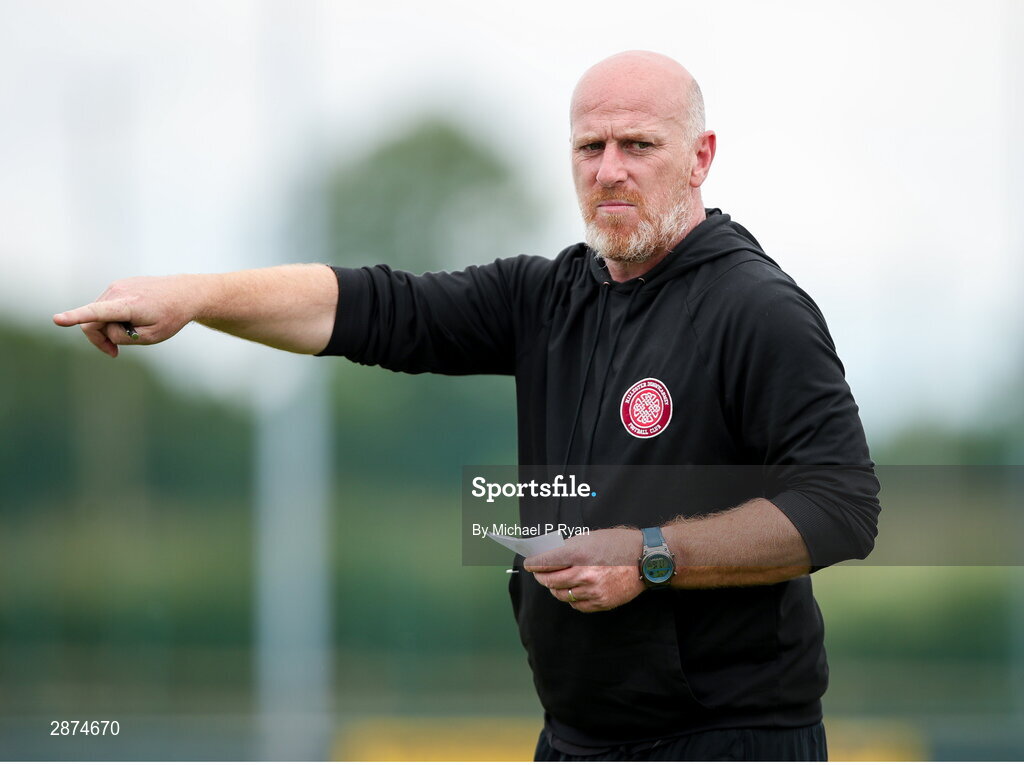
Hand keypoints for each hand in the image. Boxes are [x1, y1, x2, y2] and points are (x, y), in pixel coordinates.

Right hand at [53, 275, 200, 356]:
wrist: (185, 293)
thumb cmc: (171, 317)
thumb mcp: (151, 337)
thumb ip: (123, 337)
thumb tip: (104, 330)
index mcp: (128, 305)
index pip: (97, 312)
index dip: (75, 317)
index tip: (57, 319)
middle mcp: (118, 292)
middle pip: (93, 322)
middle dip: (99, 339)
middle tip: (114, 352)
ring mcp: (116, 286)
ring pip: (98, 315)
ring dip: (108, 328)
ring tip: (133, 330)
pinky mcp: (117, 285)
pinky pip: (106, 307)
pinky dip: (112, 318)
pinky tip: (133, 319)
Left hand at [524, 528, 644, 612]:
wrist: (646, 559)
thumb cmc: (619, 544)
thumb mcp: (590, 537)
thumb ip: (568, 547)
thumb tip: (549, 554)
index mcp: (579, 554)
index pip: (545, 562)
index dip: (532, 564)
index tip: (528, 564)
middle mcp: (584, 574)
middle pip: (550, 581)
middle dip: (541, 576)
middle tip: (539, 573)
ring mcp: (593, 591)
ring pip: (562, 595)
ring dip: (555, 588)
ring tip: (556, 581)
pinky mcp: (601, 603)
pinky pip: (577, 605)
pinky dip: (571, 598)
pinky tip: (574, 590)